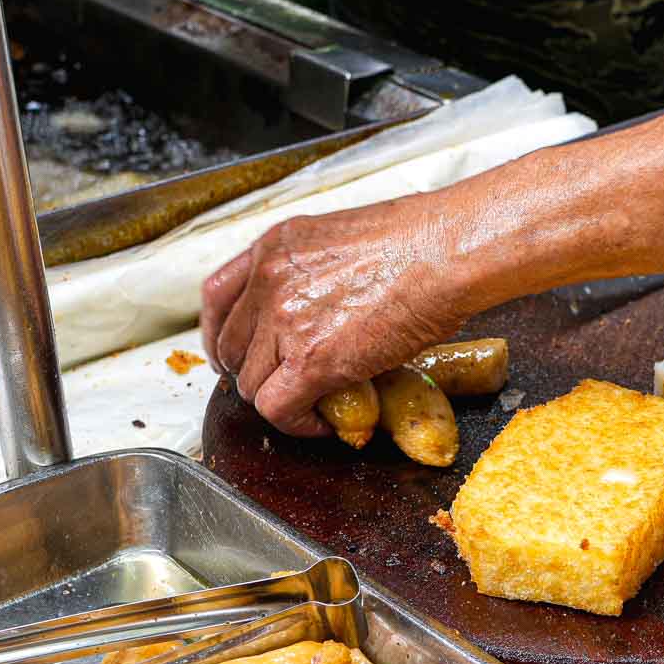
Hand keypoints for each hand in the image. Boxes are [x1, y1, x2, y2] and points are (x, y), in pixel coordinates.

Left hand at [201, 198, 472, 435]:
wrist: (446, 251)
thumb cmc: (421, 241)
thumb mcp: (343, 239)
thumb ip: (315, 271)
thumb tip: (325, 306)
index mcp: (275, 246)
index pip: (217, 297)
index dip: (222, 336)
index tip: (236, 354)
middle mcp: (268, 279)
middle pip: (230, 347)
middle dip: (254, 373)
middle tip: (285, 387)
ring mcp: (284, 320)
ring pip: (251, 384)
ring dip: (278, 401)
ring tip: (314, 405)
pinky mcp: (310, 360)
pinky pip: (277, 409)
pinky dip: (296, 424)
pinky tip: (324, 422)